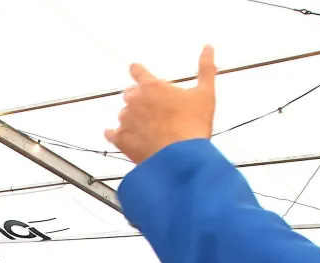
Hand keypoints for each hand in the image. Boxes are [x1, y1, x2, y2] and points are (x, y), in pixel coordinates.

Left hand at [104, 47, 216, 163]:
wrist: (181, 158)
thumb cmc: (194, 125)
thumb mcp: (205, 94)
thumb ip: (206, 68)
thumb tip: (208, 47)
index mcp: (152, 86)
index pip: (137, 71)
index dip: (137, 70)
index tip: (136, 70)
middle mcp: (134, 100)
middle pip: (130, 94)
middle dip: (140, 100)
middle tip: (154, 111)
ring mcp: (125, 120)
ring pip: (124, 115)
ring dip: (133, 119)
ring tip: (149, 130)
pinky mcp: (120, 139)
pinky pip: (111, 134)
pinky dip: (117, 135)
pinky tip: (127, 138)